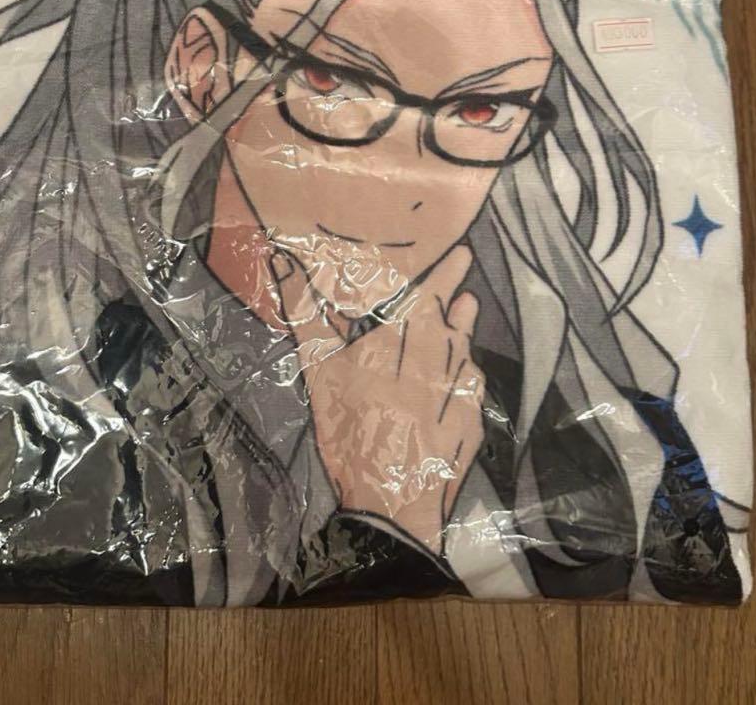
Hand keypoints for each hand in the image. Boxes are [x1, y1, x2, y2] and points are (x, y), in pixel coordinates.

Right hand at [272, 245, 484, 553]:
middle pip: (453, 318)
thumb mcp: (318, 374)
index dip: (447, 272)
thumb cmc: (350, 434)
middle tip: (464, 267)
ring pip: (467, 348)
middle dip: (457, 292)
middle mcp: (440, 358)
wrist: (391, 505)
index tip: (460, 251)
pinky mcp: (474, 420)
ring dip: (467, 326)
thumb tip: (281, 262)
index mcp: (402, 341)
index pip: (430, 295)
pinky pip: (474, 385)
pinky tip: (463, 368)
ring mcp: (462, 390)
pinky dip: (469, 370)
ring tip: (467, 307)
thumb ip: (304, 316)